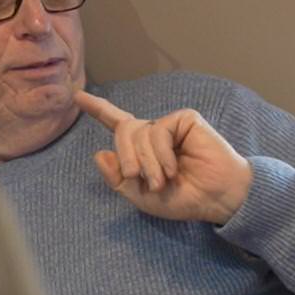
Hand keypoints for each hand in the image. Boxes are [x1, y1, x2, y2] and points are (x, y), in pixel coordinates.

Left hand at [73, 89, 253, 223]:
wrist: (216, 198)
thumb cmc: (183, 198)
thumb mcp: (140, 196)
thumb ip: (117, 178)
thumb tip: (99, 153)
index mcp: (143, 148)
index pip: (117, 124)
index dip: (97, 109)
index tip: (78, 96)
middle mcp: (154, 133)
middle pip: (123, 131)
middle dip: (127, 157)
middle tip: (140, 179)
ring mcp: (170, 125)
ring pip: (139, 133)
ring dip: (147, 163)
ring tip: (163, 180)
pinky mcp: (185, 119)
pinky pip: (158, 131)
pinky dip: (161, 154)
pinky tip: (174, 168)